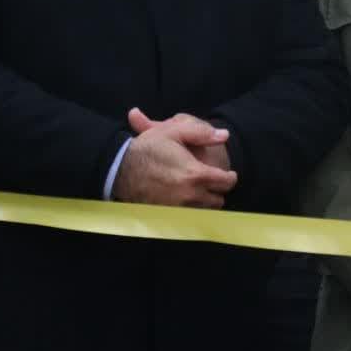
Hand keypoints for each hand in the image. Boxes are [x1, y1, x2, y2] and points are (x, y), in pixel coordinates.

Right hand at [112, 110, 236, 206]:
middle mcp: (190, 195)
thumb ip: (201, 132)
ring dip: (207, 202)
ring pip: (206, 211)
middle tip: (213, 182)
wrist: (120, 169)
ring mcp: (179, 209)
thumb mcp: (173, 131)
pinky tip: (187, 199)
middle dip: (218, 191)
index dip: (230, 177)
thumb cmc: (148, 148)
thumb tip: (224, 135)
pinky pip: (190, 218)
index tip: (228, 174)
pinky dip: (193, 211)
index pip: (226, 182)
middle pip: (218, 200)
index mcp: (195, 174)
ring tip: (201, 191)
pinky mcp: (168, 215)